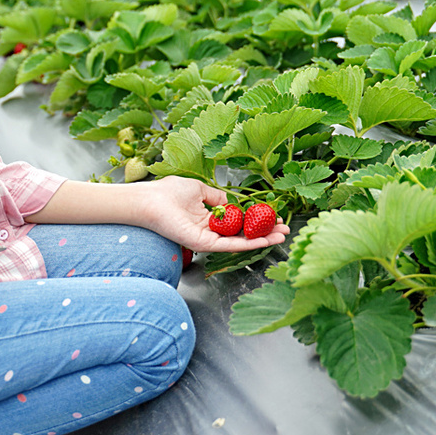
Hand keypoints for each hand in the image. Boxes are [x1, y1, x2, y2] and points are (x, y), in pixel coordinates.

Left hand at [135, 176, 289, 252]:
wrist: (150, 201)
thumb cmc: (167, 193)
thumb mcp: (198, 189)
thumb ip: (216, 196)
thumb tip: (229, 199)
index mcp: (209, 219)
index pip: (239, 222)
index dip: (257, 220)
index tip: (274, 216)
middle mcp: (210, 231)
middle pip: (243, 234)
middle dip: (266, 232)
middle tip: (285, 230)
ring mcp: (208, 239)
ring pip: (241, 242)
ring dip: (263, 240)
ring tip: (282, 236)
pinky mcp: (203, 244)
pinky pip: (230, 245)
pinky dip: (249, 243)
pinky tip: (265, 240)